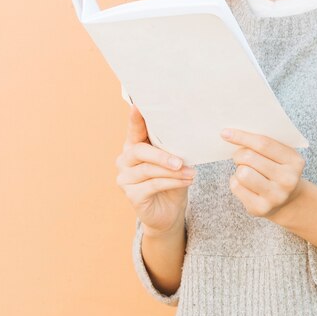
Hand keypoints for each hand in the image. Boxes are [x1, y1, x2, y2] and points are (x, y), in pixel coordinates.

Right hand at [115, 104, 195, 234]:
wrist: (169, 210)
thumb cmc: (172, 178)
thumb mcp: (174, 158)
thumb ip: (172, 145)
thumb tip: (186, 127)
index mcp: (135, 144)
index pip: (134, 128)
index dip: (135, 117)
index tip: (138, 104)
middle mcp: (125, 159)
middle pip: (140, 151)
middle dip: (162, 155)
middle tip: (180, 161)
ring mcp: (125, 178)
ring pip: (148, 170)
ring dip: (172, 171)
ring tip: (191, 172)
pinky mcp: (132, 195)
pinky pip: (153, 185)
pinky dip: (173, 182)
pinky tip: (187, 181)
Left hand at [220, 128, 305, 219]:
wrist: (289, 201)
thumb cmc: (280, 169)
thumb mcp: (282, 154)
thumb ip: (265, 142)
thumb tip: (232, 134)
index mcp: (295, 161)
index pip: (263, 144)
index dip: (242, 136)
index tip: (225, 133)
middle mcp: (288, 180)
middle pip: (249, 158)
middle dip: (239, 154)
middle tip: (240, 156)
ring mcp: (275, 196)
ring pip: (242, 173)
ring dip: (239, 168)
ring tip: (245, 169)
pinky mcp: (261, 209)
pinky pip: (236, 187)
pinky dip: (235, 181)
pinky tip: (244, 183)